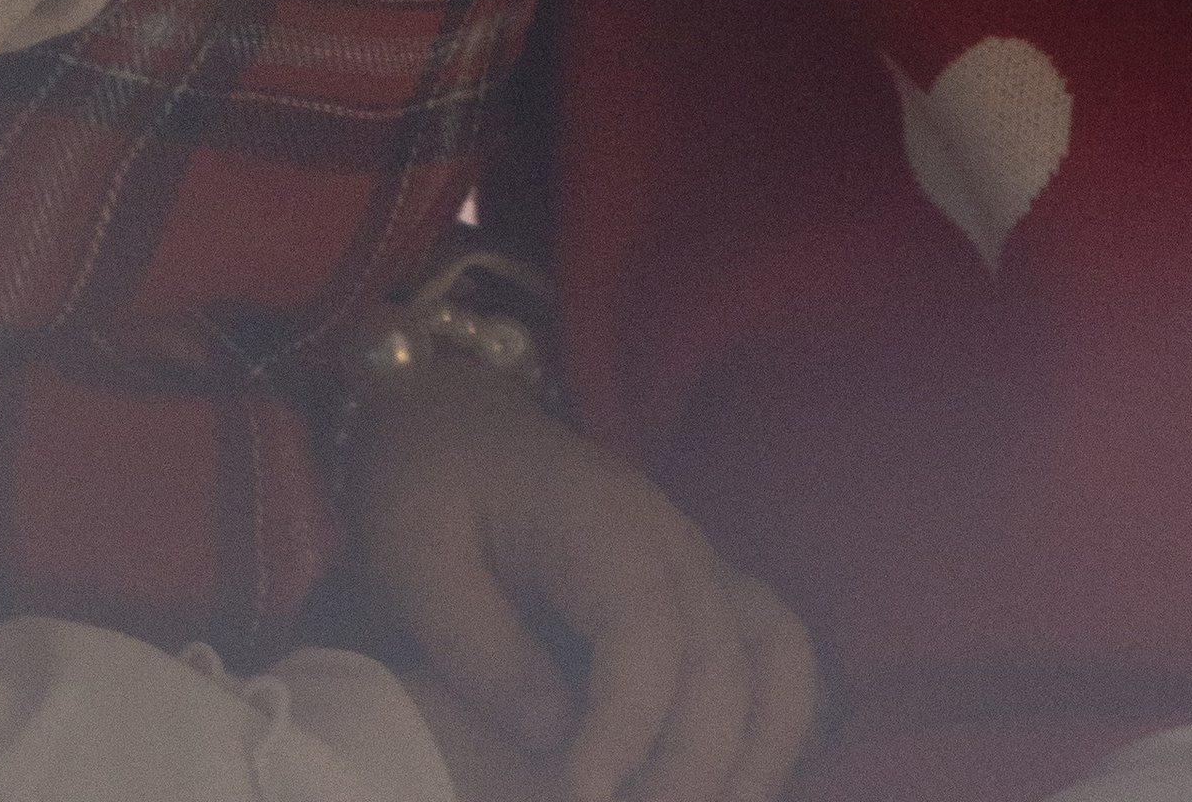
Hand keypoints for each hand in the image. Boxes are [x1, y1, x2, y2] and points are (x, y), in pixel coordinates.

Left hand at [350, 365, 819, 801]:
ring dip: (756, 749)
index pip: (644, 622)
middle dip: (688, 764)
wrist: (455, 426)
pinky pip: (774, 657)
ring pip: (777, 656)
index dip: (628, 719)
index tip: (585, 793)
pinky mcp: (702, 596)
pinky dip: (772, 726)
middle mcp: (671, 539)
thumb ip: (480, 647)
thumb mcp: (414, 559)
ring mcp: (698, 564)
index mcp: (596, 519)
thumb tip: (555, 734)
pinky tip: (729, 785)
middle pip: (721, 657)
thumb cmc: (428, 486)